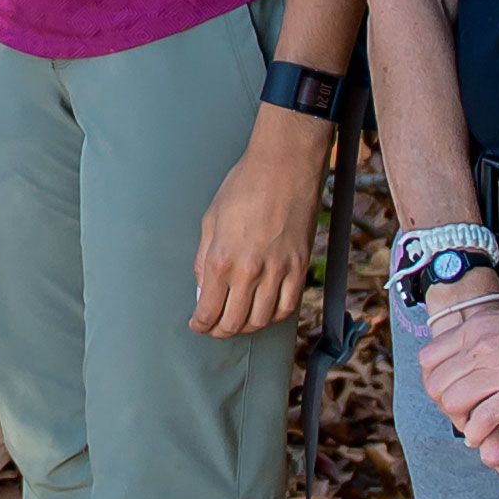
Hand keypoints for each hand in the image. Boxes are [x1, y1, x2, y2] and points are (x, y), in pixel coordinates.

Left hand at [190, 120, 333, 340]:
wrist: (284, 167)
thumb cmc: (243, 187)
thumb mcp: (211, 220)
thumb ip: (203, 259)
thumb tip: (202, 288)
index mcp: (221, 259)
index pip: (208, 310)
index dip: (200, 325)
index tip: (198, 325)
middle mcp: (249, 271)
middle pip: (234, 322)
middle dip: (220, 331)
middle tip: (215, 328)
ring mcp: (278, 271)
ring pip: (261, 320)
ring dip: (246, 327)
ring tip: (238, 322)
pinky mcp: (300, 267)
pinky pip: (288, 306)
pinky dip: (274, 315)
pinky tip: (265, 311)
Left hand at [417, 285, 498, 471]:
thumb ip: (486, 336)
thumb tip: (473, 353)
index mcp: (475, 327)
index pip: (427, 360)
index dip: (434, 380)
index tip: (449, 392)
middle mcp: (479, 346)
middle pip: (435, 384)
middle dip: (442, 405)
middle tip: (460, 414)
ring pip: (452, 402)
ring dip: (459, 419)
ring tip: (472, 426)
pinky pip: (482, 419)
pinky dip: (478, 433)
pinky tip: (485, 437)